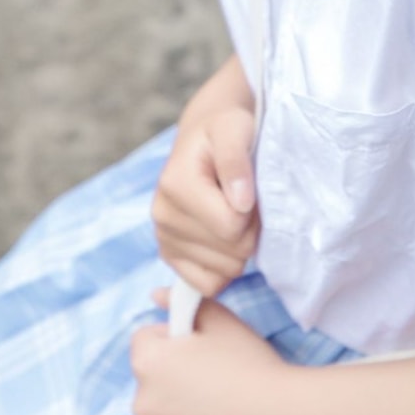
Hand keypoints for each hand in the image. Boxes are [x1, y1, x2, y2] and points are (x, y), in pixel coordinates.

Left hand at [130, 290, 295, 414]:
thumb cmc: (251, 365)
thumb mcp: (221, 320)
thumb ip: (183, 304)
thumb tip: (157, 296)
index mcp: (148, 362)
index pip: (147, 339)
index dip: (175, 338)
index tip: (202, 346)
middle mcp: (142, 401)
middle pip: (153, 377)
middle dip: (174, 372)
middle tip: (215, 374)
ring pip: (164, 409)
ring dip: (180, 404)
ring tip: (222, 402)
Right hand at [151, 104, 260, 297]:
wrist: (207, 134)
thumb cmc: (226, 129)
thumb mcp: (235, 129)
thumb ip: (236, 160)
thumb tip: (240, 202)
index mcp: (175, 185)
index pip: (232, 227)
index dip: (253, 213)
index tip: (250, 190)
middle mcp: (162, 215)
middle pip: (231, 252)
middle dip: (249, 231)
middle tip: (245, 201)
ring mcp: (164, 239)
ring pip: (224, 272)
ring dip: (240, 248)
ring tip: (233, 214)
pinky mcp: (170, 255)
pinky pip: (209, 284)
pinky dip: (225, 268)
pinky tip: (225, 238)